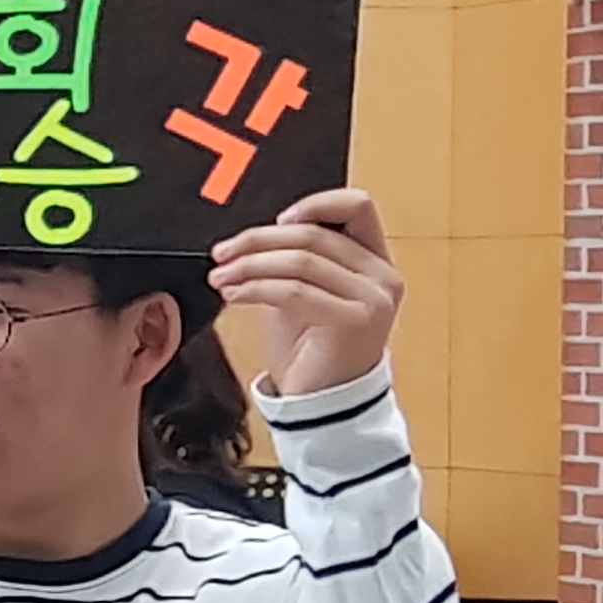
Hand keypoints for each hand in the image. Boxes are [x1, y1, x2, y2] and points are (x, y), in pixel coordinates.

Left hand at [212, 189, 400, 396]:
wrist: (322, 398)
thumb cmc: (311, 345)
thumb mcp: (303, 289)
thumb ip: (296, 257)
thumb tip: (257, 234)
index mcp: (374, 259)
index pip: (357, 206)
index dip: (314, 204)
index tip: (276, 220)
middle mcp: (381, 275)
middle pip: (313, 234)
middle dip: (257, 240)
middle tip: (222, 253)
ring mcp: (374, 298)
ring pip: (301, 261)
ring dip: (249, 265)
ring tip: (221, 277)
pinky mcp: (356, 320)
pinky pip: (294, 291)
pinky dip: (255, 288)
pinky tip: (234, 295)